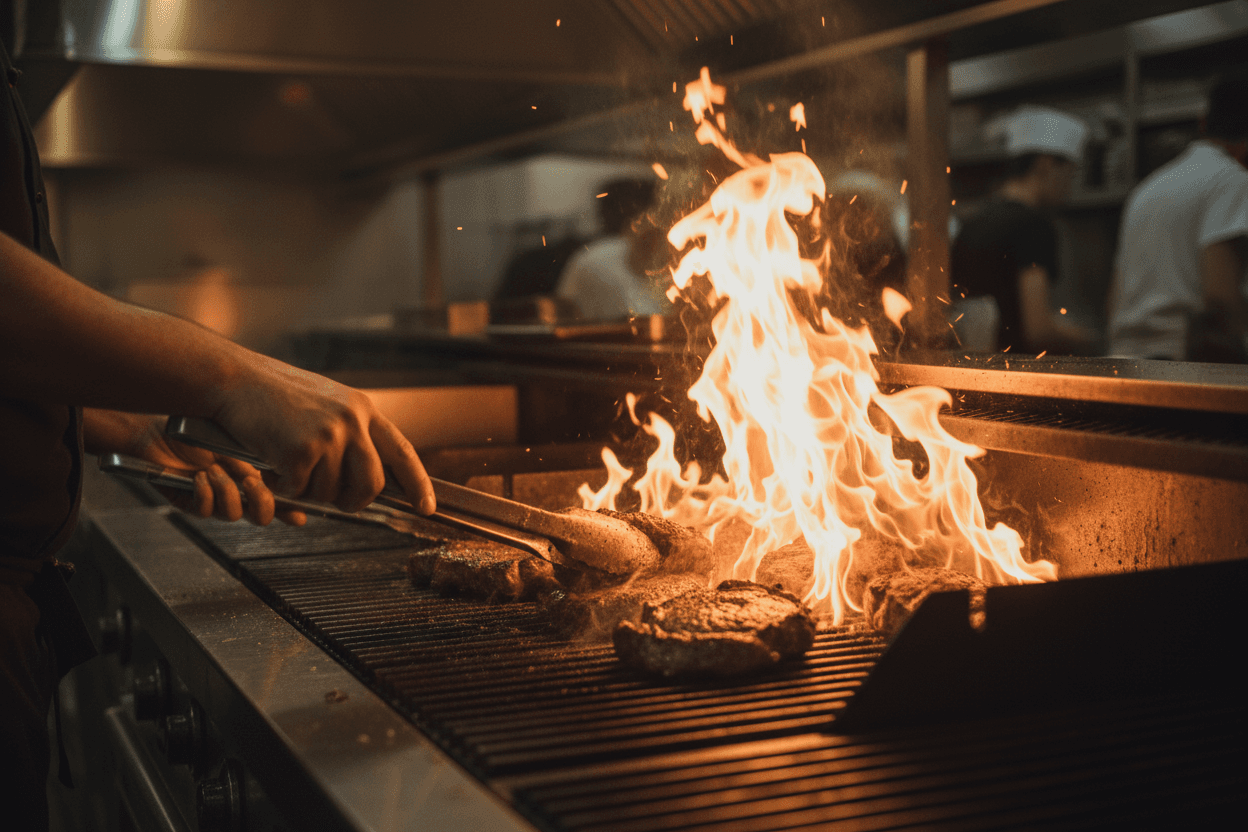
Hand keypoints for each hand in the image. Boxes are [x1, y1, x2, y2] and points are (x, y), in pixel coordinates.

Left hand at [86, 410, 303, 525]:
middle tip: (251, 482)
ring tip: (213, 469)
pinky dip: (204, 493)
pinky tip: (199, 476)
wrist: (160, 426)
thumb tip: (301, 461)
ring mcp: (213, 500)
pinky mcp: (188, 503)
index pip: (279, 502)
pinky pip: (204, 511)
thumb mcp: (241, 440)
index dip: (289, 511)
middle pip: (261, 517)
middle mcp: (235, 493)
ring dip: (226, 491)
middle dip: (261, 502)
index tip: (298, 513)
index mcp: (252, 478)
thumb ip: (266, 456)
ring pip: (232, 515)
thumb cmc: (199, 427)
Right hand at [210, 358, 435, 514]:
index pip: (403, 452)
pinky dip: (283, 486)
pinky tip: (271, 463)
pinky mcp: (301, 449)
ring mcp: (328, 434)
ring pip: (331, 493)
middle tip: (332, 500)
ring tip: (288, 465)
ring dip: (307, 490)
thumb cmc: (274, 395)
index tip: (427, 508)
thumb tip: (366, 480)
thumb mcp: (326, 404)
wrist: (235, 378)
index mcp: (363, 409)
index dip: (418, 484)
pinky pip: (300, 491)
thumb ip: (350, 434)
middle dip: (352, 501)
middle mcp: (352, 420)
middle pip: (371, 484)